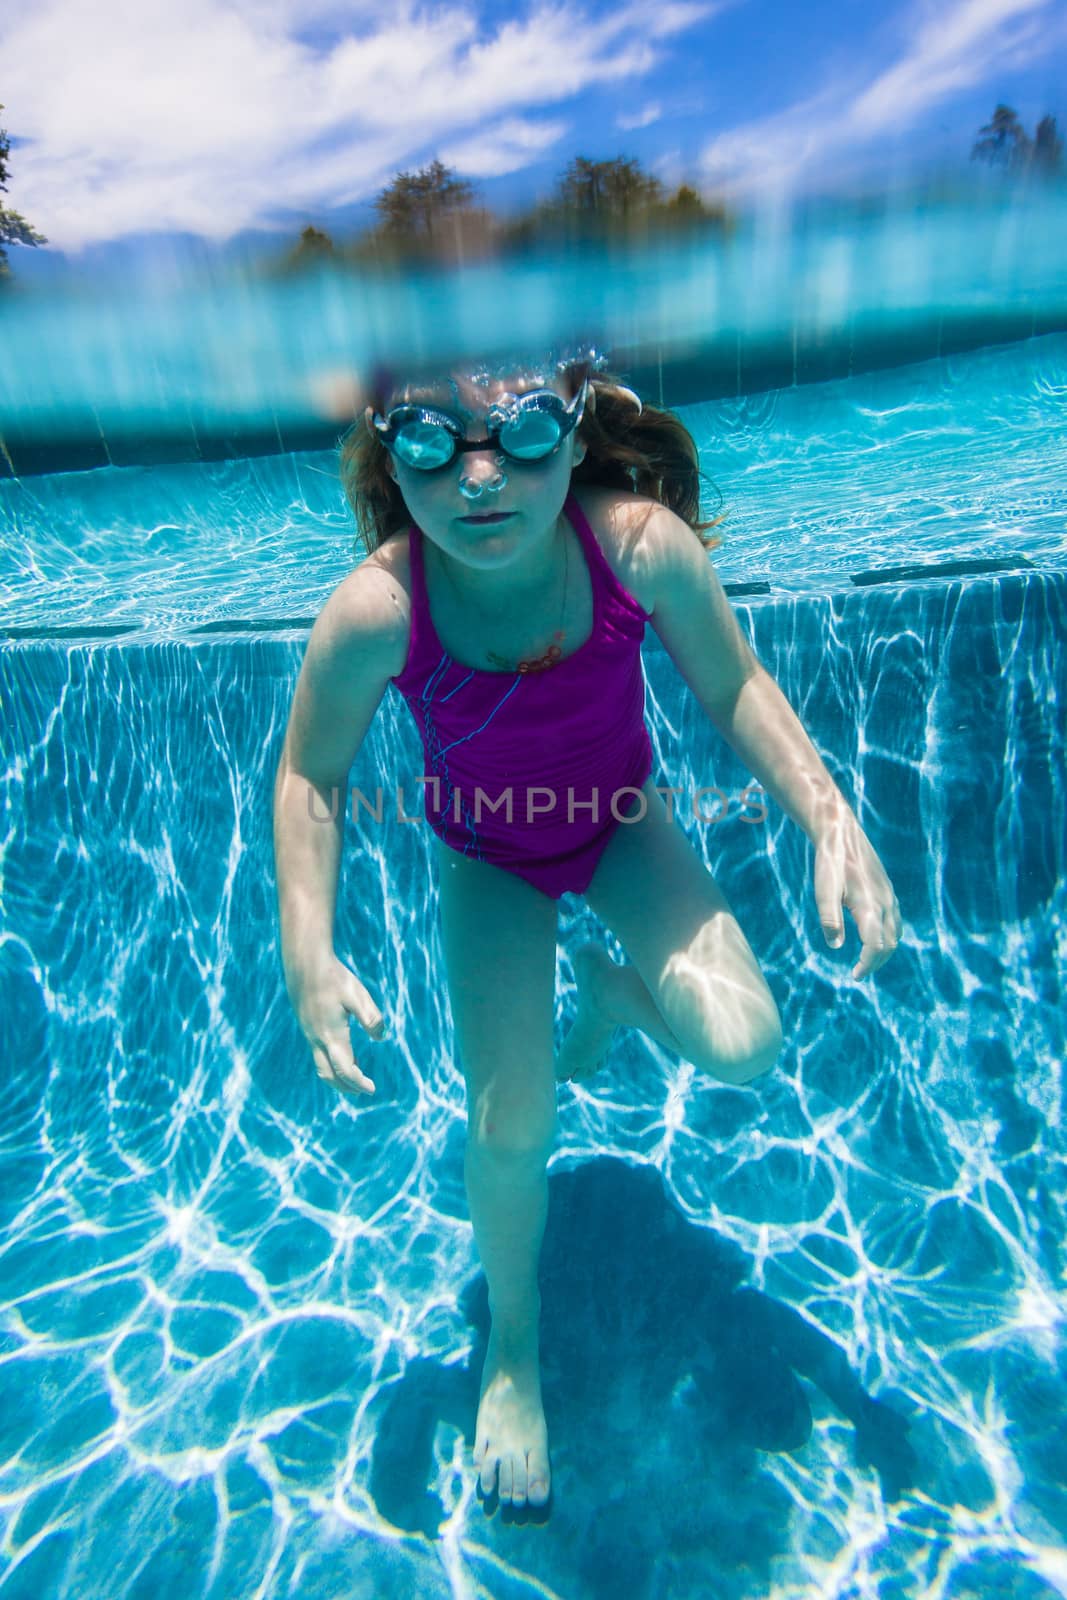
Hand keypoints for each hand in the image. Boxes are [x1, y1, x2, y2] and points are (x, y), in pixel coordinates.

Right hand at [286, 954, 385, 1095]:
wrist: (304, 963)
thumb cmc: (334, 978)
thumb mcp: (358, 996)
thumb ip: (371, 1019)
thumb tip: (381, 1038)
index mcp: (332, 1036)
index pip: (346, 1070)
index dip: (359, 1082)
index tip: (372, 1089)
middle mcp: (317, 1039)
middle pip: (329, 1075)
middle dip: (345, 1087)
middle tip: (362, 1092)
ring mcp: (309, 1033)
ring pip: (321, 1065)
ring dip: (336, 1076)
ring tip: (354, 1076)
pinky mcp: (306, 1025)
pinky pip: (317, 1053)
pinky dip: (330, 1062)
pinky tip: (342, 1051)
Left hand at [813, 810, 901, 979]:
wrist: (840, 832)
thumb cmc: (830, 862)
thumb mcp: (824, 891)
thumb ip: (830, 919)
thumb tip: (836, 946)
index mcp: (870, 905)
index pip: (877, 945)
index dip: (868, 964)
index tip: (855, 976)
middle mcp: (885, 902)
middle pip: (889, 943)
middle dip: (876, 962)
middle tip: (858, 973)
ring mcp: (889, 895)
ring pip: (896, 932)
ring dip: (884, 950)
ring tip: (867, 961)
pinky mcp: (887, 889)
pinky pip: (896, 919)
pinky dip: (889, 935)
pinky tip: (874, 936)